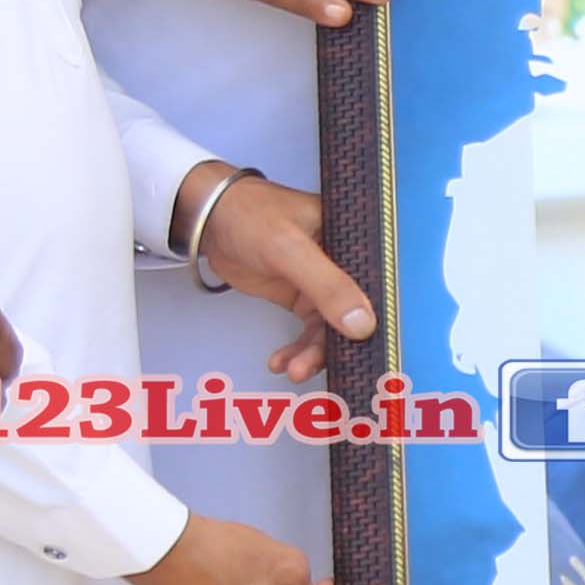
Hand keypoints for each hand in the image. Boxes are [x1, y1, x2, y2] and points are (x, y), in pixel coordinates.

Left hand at [185, 170, 372, 379]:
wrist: (209, 218)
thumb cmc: (250, 215)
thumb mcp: (289, 249)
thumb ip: (327, 285)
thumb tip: (363, 324)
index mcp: (354, 239)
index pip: (375, 286)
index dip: (373, 319)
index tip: (363, 350)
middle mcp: (344, 263)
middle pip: (353, 313)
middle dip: (334, 345)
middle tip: (312, 366)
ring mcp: (322, 281)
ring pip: (330, 327)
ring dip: (312, 353)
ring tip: (294, 369)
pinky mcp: (302, 295)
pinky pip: (309, 330)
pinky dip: (297, 349)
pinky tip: (282, 361)